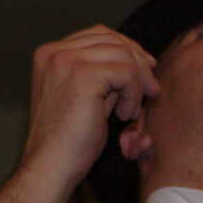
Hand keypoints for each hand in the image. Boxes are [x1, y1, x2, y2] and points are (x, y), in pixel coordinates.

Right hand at [22, 25, 160, 182]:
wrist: (51, 167)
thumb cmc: (70, 140)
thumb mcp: (86, 96)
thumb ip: (104, 73)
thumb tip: (140, 59)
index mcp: (50, 54)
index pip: (99, 34)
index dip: (128, 50)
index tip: (146, 70)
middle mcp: (54, 52)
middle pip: (113, 40)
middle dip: (138, 64)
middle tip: (152, 90)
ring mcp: (66, 61)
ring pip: (123, 55)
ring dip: (137, 83)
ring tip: (131, 111)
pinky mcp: (82, 75)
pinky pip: (126, 73)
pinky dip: (133, 94)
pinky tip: (124, 116)